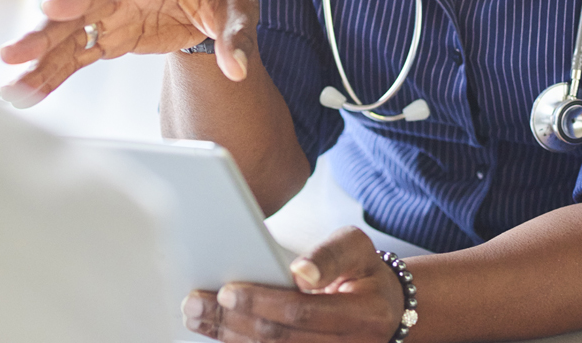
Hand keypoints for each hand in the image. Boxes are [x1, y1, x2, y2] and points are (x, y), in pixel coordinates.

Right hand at [0, 0, 257, 106]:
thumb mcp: (242, 3)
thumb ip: (237, 35)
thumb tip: (237, 68)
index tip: (52, 8)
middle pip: (80, 9)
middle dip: (45, 32)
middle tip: (12, 54)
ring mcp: (115, 14)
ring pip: (72, 37)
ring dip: (41, 61)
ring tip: (11, 88)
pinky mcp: (113, 36)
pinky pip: (80, 56)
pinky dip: (55, 74)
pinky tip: (31, 92)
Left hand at [182, 227, 403, 341]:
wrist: (386, 308)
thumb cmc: (363, 271)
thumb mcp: (357, 248)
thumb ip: (330, 256)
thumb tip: (301, 273)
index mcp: (362, 315)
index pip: (302, 311)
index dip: (262, 301)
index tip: (227, 289)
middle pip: (280, 339)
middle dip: (232, 320)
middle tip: (195, 302)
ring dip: (229, 337)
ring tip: (197, 317)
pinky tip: (218, 333)